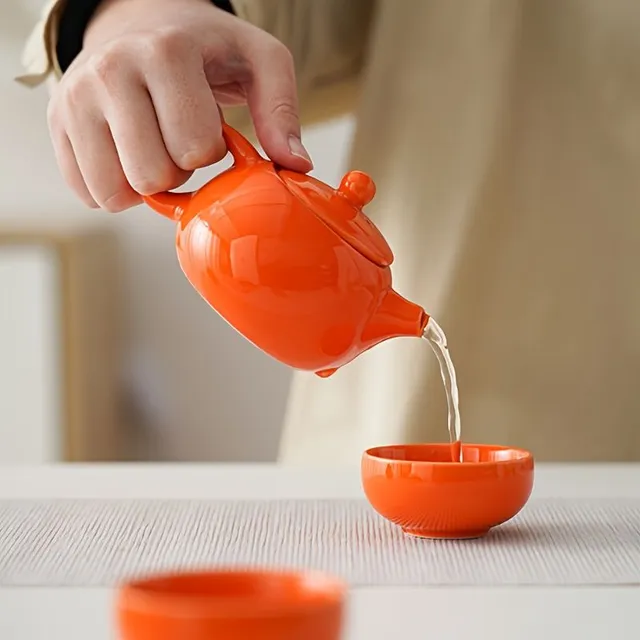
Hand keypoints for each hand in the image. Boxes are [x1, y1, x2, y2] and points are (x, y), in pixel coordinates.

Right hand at [47, 0, 311, 211]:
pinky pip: (87, 193)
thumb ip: (282, 110)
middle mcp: (110, 70)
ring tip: (153, 147)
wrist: (140, 22)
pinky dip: (115, 187)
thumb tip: (296, 165)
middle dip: (177, 170)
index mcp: (165, 52)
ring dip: (144, 184)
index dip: (210, 152)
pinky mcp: (56, 124)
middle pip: (152, 176)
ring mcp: (74, 97)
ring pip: (115, 192)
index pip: (194, 150)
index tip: (208, 128)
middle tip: (177, 140)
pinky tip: (127, 154)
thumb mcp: (259, 61)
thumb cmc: (206, 49)